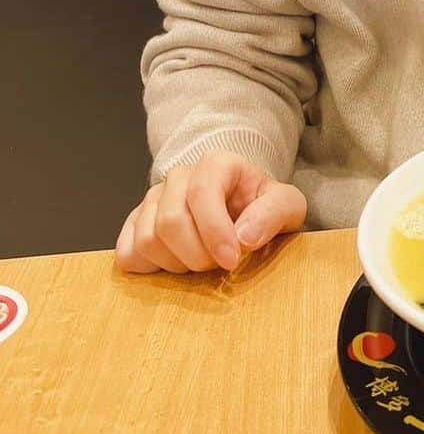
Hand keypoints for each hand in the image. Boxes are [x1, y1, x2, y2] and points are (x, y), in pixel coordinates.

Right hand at [116, 151, 306, 273]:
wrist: (243, 207)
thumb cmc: (263, 206)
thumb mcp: (287, 205)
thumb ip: (273, 214)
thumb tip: (244, 237)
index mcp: (216, 164)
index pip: (201, 193)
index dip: (215, 232)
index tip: (232, 260)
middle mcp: (179, 177)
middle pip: (170, 222)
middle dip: (197, 255)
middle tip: (220, 265)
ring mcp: (152, 199)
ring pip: (147, 240)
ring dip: (177, 265)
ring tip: (201, 262)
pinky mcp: (135, 224)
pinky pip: (126, 253)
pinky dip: (150, 269)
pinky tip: (176, 265)